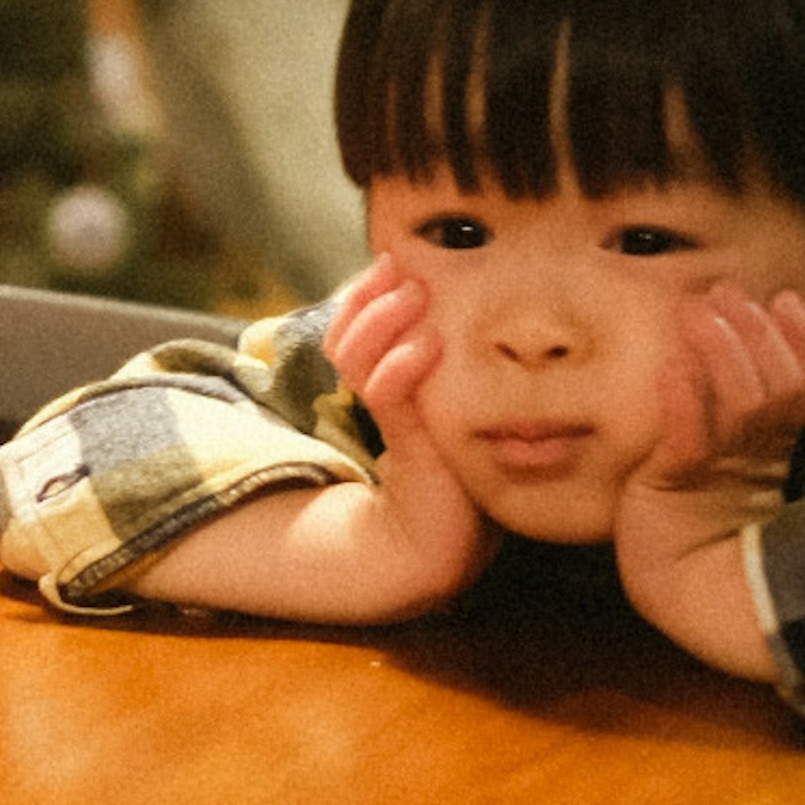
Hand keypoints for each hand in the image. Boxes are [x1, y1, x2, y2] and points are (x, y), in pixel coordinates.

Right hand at [318, 258, 500, 613]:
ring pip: (357, 359)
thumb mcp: (448, 407)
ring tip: (414, 293)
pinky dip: (400, 368)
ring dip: (381, 320)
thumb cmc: (460, 472)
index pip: (348, 331)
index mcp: (377, 386)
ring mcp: (386, 424)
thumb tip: (451, 310)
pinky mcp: (407, 448)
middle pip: (344, 339)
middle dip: (367, 300)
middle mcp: (372, 402)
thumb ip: (439, 366)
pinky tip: (425, 344)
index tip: (389, 263)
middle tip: (399, 271)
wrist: (448, 542)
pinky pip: (388, 397)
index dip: (360, 296)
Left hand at [614, 284, 804, 677]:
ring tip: (698, 310)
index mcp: (780, 450)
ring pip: (742, 405)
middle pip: (780, 390)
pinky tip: (670, 365)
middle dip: (755, 334)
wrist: (673, 588)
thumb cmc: (695, 519)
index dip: (799, 342)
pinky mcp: (680, 490)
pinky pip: (688, 438)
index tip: (783, 299)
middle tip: (726, 293)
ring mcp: (724, 476)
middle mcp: (760, 460)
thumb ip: (735, 402)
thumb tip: (740, 335)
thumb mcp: (719, 452)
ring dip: (720, 350)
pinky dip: (682, 398)